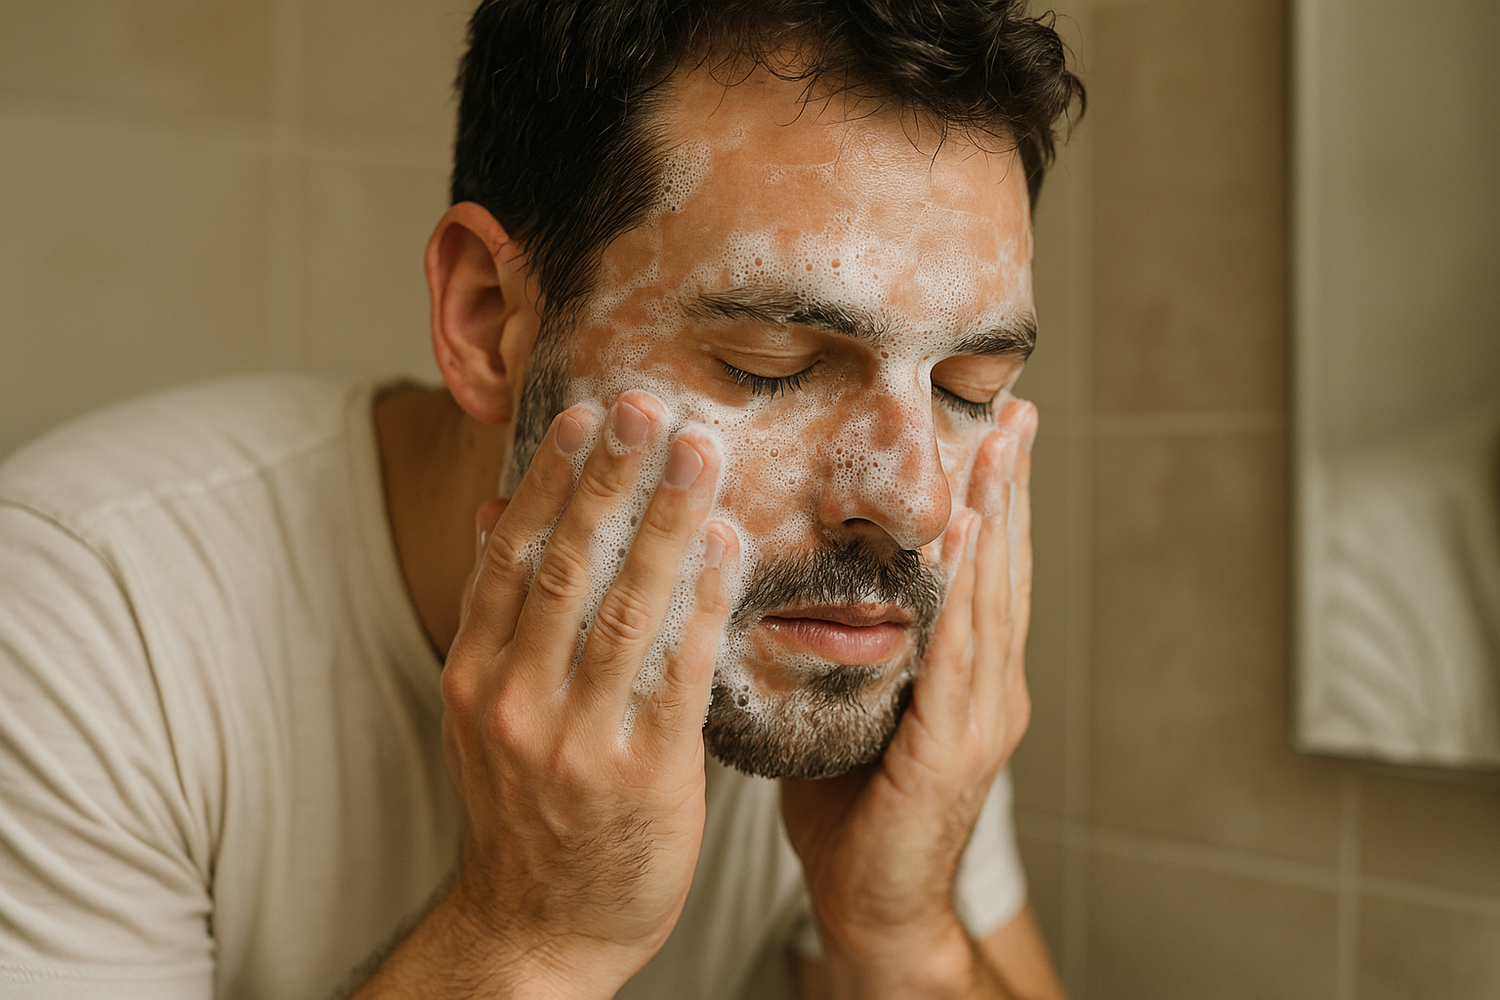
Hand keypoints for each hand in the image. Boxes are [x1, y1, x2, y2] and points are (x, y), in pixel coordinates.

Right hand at [437, 391, 737, 996]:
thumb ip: (502, 619)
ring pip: (624, 606)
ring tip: (702, 452)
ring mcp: (573, 740)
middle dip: (610, 477)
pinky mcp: (640, 775)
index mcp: (474, 677)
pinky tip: (730, 545)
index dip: (548, 479)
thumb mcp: (488, 715)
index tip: (584, 413)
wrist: (539, 929)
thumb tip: (499, 512)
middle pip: (565, 564)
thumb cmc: (527, 810)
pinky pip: (677, 671)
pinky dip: (703, 601)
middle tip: (649, 404)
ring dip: (666, 519)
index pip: (509, 556)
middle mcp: (513, 701)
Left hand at [780, 398, 1036, 992]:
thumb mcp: (854, 717)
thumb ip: (853, 659)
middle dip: (1011, 490)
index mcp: (968, 683)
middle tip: (1016, 413)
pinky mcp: (956, 746)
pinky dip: (970, 587)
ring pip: (994, 597)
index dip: (993, 506)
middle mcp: (990, 690)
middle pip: (1004, 571)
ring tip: (1001, 447)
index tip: (992, 436)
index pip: (984, 577)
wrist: (872, 912)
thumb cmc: (853, 818)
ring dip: (1000, 517)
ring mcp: (982, 717)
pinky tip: (969, 533)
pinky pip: (961, 650)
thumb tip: (806, 597)